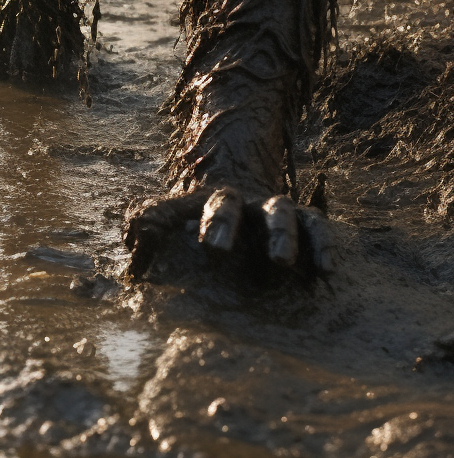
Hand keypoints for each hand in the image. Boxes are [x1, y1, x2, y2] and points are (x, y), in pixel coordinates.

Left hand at [124, 187, 335, 281]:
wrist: (243, 185)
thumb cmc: (200, 215)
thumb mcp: (172, 215)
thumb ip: (150, 224)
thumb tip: (132, 240)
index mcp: (207, 200)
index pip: (194, 206)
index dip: (186, 221)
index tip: (187, 242)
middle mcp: (243, 200)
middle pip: (232, 204)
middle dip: (225, 225)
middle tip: (217, 250)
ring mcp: (273, 208)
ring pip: (281, 212)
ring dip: (281, 234)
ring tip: (281, 262)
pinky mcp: (303, 221)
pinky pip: (317, 227)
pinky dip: (323, 245)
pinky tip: (326, 272)